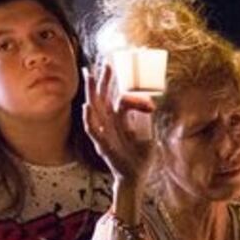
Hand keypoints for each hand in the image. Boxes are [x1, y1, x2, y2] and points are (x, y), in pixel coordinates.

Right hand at [82, 64, 156, 183]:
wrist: (136, 176)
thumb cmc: (140, 155)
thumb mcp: (147, 133)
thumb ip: (147, 118)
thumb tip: (153, 103)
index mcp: (118, 120)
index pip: (114, 96)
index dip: (117, 83)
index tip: (120, 67)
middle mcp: (108, 124)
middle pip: (102, 97)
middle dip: (103, 80)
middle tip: (105, 63)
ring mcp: (104, 133)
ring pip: (94, 109)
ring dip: (91, 92)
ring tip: (89, 77)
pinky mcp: (102, 145)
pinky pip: (93, 130)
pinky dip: (89, 119)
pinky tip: (86, 107)